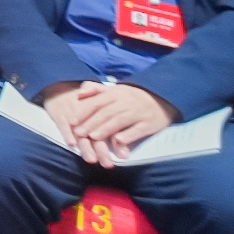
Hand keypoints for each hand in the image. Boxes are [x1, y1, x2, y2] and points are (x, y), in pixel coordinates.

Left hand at [49, 81, 174, 165]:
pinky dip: (128, 135)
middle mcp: (126, 102)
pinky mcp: (149, 123)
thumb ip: (97, 90)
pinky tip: (118, 142)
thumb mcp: (115, 90)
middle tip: (79, 133)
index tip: (71, 122)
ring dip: (106, 129)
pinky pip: (137, 130)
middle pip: (106, 112)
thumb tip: (80, 93)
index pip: (97, 102)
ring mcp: (138, 112)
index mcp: (116, 93)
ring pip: (119, 120)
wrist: (163, 100)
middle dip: (91, 123)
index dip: (83, 112)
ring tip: (93, 137)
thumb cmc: (133, 97)